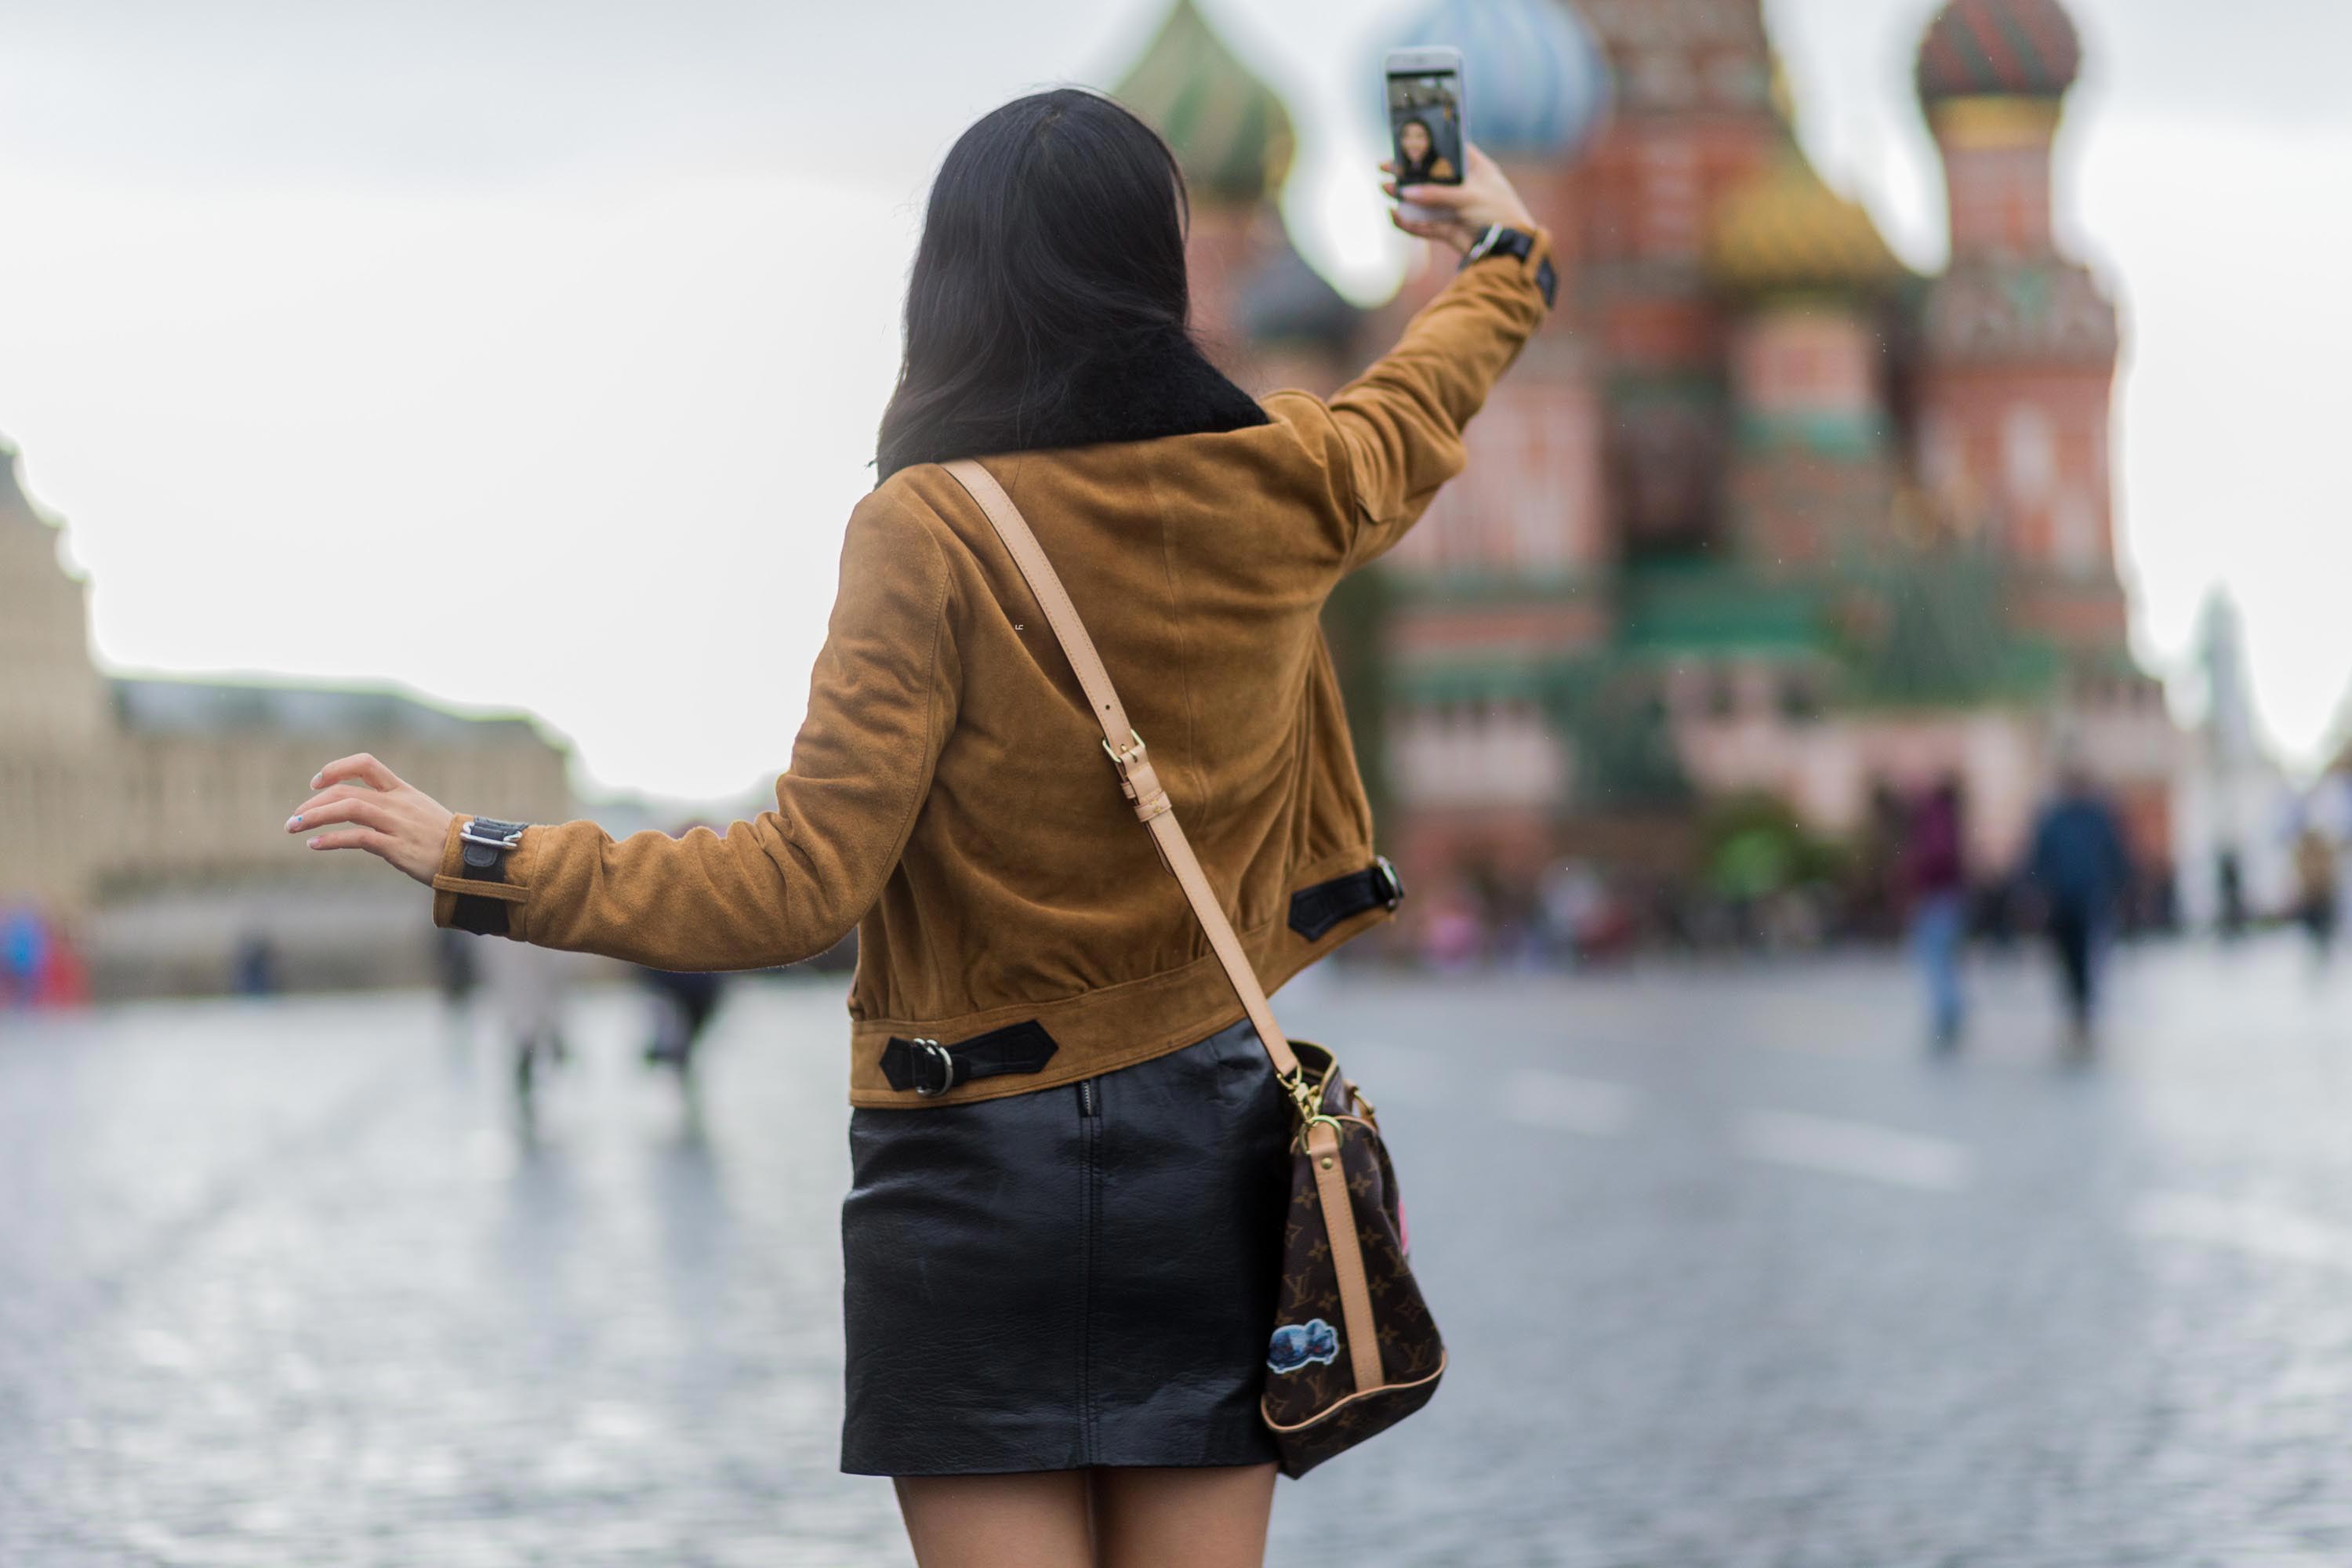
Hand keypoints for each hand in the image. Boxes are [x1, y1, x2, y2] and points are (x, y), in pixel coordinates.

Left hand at [285, 753, 455, 886]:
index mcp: (403, 791)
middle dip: (313, 802)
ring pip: (348, 808)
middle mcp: (398, 803)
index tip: (317, 783)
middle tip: (294, 818)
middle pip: (347, 790)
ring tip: (293, 827)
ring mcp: (397, 824)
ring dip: (314, 816)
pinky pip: (358, 837)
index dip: (336, 769)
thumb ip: (391, 810)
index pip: (365, 764)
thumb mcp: (418, 814)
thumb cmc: (443, 841)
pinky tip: (315, 845)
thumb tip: (361, 815)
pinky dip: (331, 840)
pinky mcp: (396, 847)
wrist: (470, 859)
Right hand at [1381, 143, 1536, 254]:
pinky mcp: (1449, 229)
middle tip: (1386, 167)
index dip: (1431, 146)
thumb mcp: (1468, 197)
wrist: (1508, 250)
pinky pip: (1425, 225)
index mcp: (1477, 170)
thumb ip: (1436, 194)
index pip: (1451, 152)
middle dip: (1409, 173)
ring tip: (1385, 189)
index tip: (1409, 142)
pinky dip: (1409, 222)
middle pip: (1432, 177)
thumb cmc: (1498, 214)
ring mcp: (1456, 209)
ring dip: (1405, 196)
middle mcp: (1465, 187)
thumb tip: (1405, 193)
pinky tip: (1395, 216)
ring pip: (1425, 201)